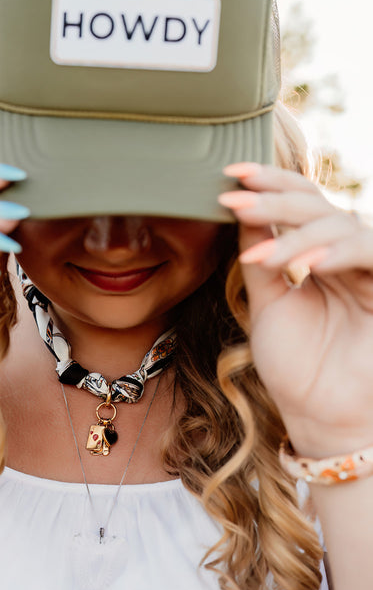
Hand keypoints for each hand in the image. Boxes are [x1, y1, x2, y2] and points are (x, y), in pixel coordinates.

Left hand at [219, 162, 372, 456]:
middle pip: (317, 206)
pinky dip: (335, 252)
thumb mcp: (269, 303)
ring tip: (257, 247)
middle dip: (273, 199)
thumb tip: (240, 210)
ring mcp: (368, 270)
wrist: (321, 415)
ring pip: (340, 224)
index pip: (300, 203)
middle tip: (235, 196)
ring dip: (295, 231)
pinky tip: (302, 264)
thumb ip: (261, 257)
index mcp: (319, 254)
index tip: (231, 174)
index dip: (269, 184)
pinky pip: (368, 252)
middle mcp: (346, 256)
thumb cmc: (297, 365)